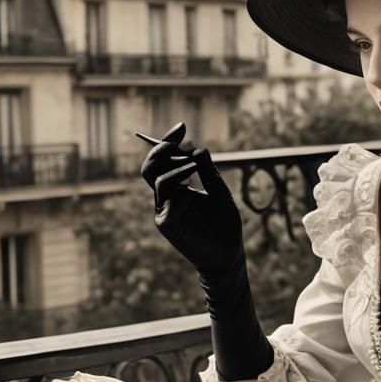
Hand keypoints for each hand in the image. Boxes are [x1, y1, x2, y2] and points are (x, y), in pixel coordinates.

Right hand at [138, 122, 245, 282]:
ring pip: (156, 177)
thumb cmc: (225, 225)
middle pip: (152, 166)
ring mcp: (166, 209)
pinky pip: (164, 196)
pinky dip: (175, 180)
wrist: (228, 254)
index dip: (170, 142)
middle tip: (178, 137)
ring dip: (173, 164)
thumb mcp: (220, 192)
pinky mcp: (166, 222)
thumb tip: (197, 148)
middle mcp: (169, 196)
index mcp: (180, 187)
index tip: (181, 126)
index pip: (167, 161)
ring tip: (193, 163)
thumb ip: (209, 172)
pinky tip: (190, 177)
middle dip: (163, 148)